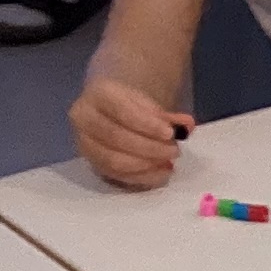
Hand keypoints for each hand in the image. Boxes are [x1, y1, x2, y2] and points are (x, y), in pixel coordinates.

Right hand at [71, 77, 193, 188]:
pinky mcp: (92, 163)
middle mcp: (84, 117)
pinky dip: (143, 177)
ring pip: (114, 161)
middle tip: (174, 151)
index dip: (147, 124)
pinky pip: (117, 176)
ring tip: (169, 162)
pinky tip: (162, 173)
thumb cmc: (130, 107)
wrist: (109, 112)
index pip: (121, 111)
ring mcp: (84, 143)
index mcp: (99, 94)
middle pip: (116, 137)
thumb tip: (187, 125)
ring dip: (146, 165)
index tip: (170, 133)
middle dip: (150, 148)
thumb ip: (167, 116)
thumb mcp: (148, 105)